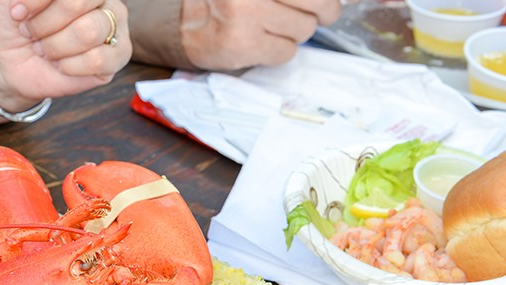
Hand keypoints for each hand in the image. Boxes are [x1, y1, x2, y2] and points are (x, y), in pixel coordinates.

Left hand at [0, 0, 131, 111]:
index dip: (38, 1)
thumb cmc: (12, 24)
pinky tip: (62, 65)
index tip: (16, 12)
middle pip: (79, 3)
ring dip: (56, 46)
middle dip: (45, 24)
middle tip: (32, 33)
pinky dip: (70, 66)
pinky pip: (98, 60)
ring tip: (46, 49)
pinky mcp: (117, 57)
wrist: (8, 63)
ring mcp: (114, 26)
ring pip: (88, 32)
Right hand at [180, 0, 342, 70]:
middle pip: (317, 2)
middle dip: (324, 10)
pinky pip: (285, 52)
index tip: (325, 4)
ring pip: (303, 30)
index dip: (324, 0)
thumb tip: (331, 3)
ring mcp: (248, 15)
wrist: (181, 23)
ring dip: (295, 32)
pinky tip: (263, 44)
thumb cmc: (224, 1)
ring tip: (275, 28)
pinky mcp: (243, 44)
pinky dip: (279, 51)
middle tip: (324, 14)